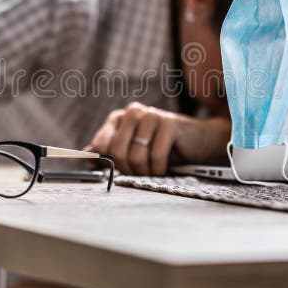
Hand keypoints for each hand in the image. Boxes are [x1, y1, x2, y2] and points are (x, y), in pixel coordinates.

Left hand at [86, 102, 230, 175]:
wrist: (202, 141)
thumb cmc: (166, 147)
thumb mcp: (136, 150)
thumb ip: (111, 151)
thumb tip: (85, 154)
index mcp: (120, 117)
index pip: (101, 144)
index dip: (109, 164)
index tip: (121, 172)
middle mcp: (133, 112)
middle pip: (117, 151)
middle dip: (128, 170)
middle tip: (140, 175)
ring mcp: (151, 115)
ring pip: (135, 156)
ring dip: (144, 172)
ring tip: (153, 173)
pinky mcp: (169, 123)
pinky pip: (155, 156)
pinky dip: (159, 170)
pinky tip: (165, 169)